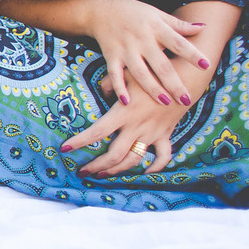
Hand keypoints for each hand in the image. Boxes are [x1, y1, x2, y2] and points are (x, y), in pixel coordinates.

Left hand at [65, 69, 189, 176]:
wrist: (183, 79)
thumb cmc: (151, 73)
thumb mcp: (127, 74)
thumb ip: (110, 84)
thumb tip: (100, 91)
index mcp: (124, 113)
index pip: (98, 131)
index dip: (80, 141)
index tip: (65, 148)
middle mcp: (137, 127)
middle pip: (115, 154)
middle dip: (97, 166)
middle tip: (82, 171)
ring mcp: (152, 133)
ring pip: (134, 159)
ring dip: (118, 170)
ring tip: (103, 174)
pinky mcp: (166, 134)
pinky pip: (163, 156)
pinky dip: (155, 167)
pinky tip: (145, 172)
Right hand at [84, 0, 208, 109]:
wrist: (101, 9)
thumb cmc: (135, 13)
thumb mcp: (157, 14)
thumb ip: (178, 25)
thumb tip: (203, 28)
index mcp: (156, 28)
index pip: (178, 42)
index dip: (191, 53)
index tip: (206, 65)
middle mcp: (142, 40)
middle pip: (161, 65)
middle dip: (174, 83)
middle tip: (186, 99)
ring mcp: (125, 49)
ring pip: (140, 73)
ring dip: (152, 89)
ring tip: (165, 103)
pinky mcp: (111, 56)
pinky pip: (115, 75)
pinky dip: (119, 88)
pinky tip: (126, 102)